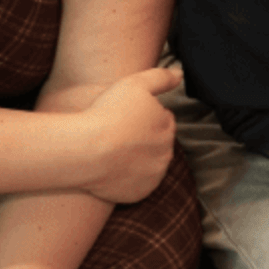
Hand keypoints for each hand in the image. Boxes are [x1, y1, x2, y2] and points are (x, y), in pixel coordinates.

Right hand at [77, 67, 181, 204]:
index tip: (126, 115)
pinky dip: (127, 178)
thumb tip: (180, 74)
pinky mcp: (139, 193)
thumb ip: (161, 77)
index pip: (163, 119)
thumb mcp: (135, 84)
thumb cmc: (108, 113)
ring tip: (113, 150)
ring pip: (148, 165)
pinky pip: (136, 184)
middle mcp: (166, 154)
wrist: (87, 150)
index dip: (144, 116)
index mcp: (167, 127)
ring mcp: (153, 176)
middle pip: (157, 143)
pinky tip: (111, 167)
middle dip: (143, 138)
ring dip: (136, 158)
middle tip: (118, 132)